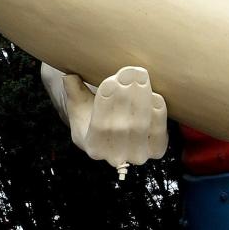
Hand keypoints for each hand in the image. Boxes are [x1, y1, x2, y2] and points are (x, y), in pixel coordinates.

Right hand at [41, 63, 167, 176]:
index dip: (106, 104)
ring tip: (140, 77)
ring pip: (142, 128)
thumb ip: (74, 91)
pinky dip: (159, 113)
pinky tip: (155, 94)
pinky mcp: (156, 149)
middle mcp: (115, 156)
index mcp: (93, 146)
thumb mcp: (80, 102)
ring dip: (143, 100)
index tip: (110, 81)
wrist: (116, 127)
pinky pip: (160, 132)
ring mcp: (137, 155)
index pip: (100, 127)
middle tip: (129, 73)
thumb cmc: (94, 110)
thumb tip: (68, 77)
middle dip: (126, 97)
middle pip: (122, 127)